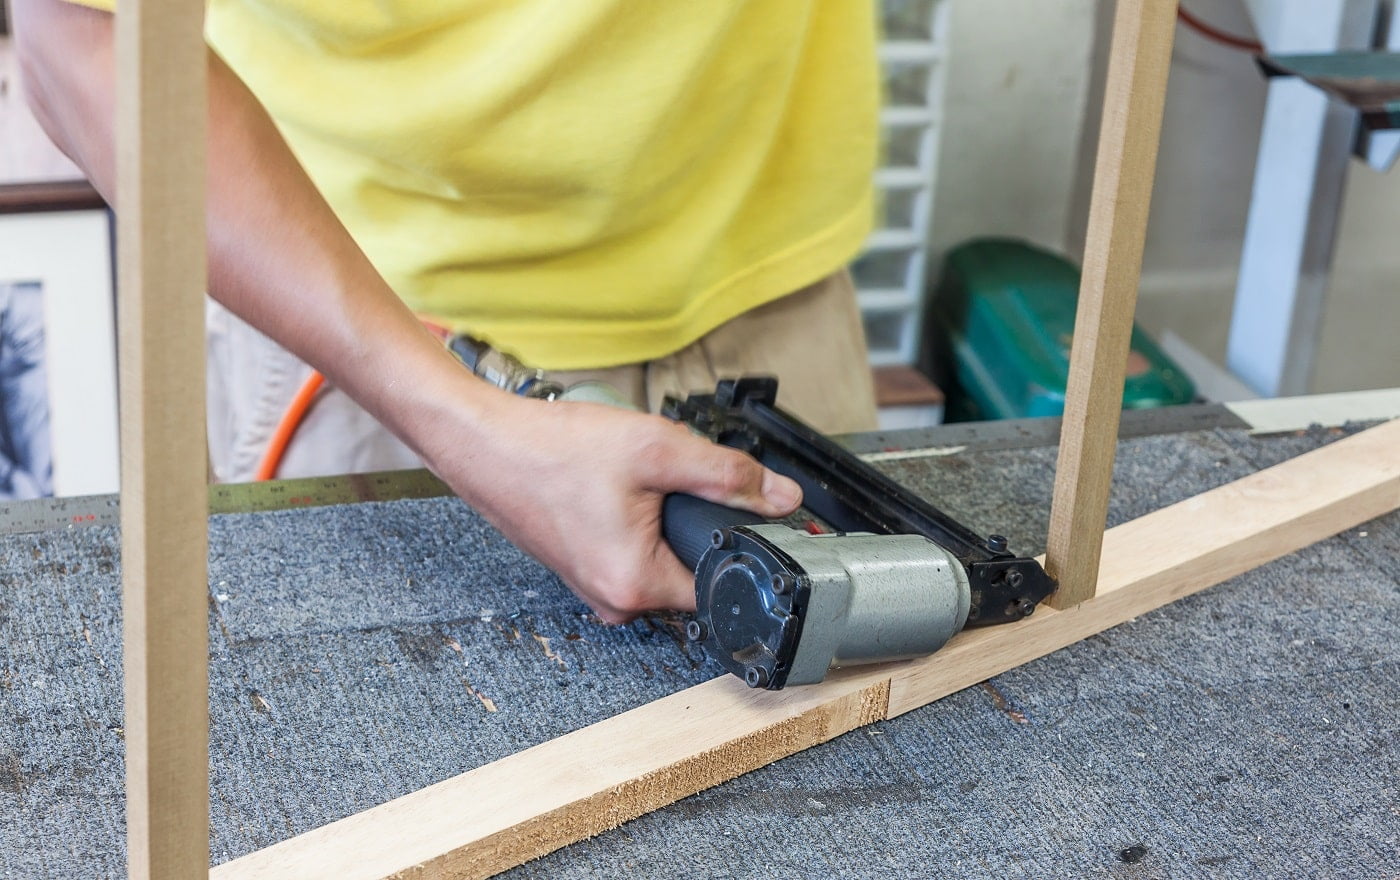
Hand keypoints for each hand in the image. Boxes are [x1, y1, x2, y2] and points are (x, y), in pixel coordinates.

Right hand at [420, 391, 802, 623]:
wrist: (484, 442)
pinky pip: (632, 549)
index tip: (739, 509)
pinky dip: (635, 517)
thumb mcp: (656, 450)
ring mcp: (594, 586)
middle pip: (692, 568)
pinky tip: (612, 485)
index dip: (739, 541)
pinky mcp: (583, 567)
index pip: (721, 581)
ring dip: (662, 517)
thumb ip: (728, 476)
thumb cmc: (551, 449)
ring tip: (632, 478)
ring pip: (661, 555)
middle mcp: (613, 600)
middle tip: (668, 479)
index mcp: (636, 585)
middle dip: (694, 520)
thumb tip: (782, 497)